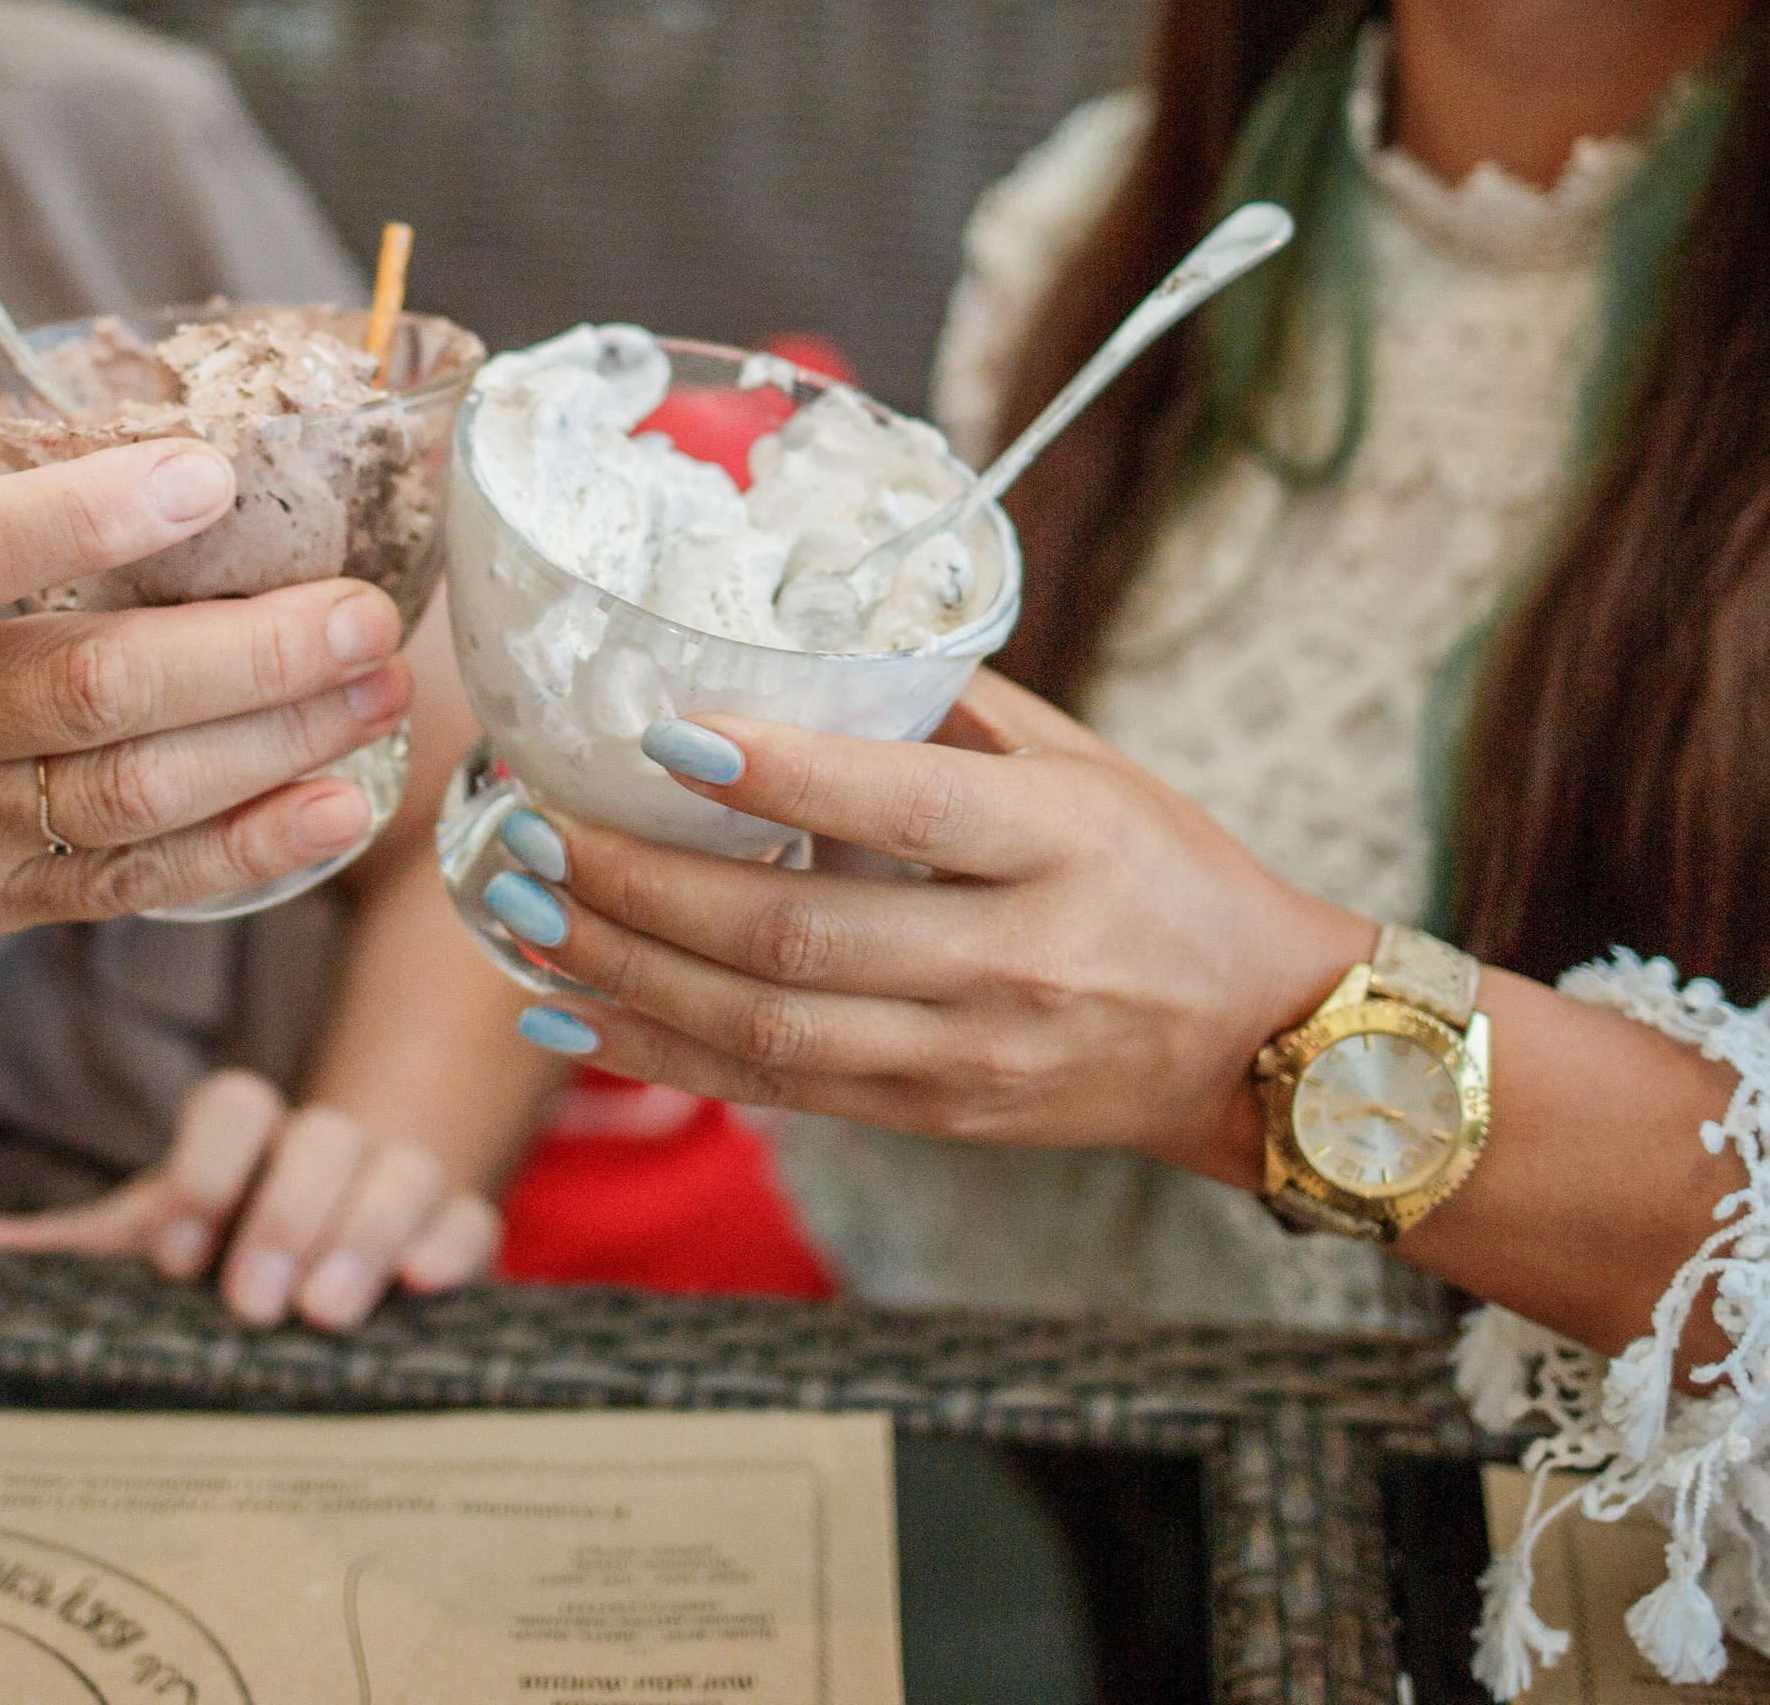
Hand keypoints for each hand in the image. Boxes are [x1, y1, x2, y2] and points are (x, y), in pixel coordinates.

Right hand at [0, 438, 417, 995]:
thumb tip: (123, 418)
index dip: (86, 512)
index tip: (209, 471)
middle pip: (86, 689)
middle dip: (248, 651)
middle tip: (367, 606)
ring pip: (130, 793)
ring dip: (277, 742)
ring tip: (383, 685)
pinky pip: (129, 883)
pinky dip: (243, 852)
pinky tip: (338, 805)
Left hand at [0, 1071, 499, 1330]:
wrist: (327, 1268)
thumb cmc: (221, 1260)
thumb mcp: (141, 1255)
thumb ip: (64, 1254)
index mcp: (243, 1140)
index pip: (234, 1105)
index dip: (208, 1167)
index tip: (177, 1249)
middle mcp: (323, 1147)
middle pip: (323, 1135)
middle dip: (287, 1213)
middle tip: (254, 1303)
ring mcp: (396, 1181)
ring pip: (402, 1168)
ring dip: (366, 1231)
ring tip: (326, 1313)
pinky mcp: (454, 1229)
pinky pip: (469, 1215)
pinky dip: (450, 1241)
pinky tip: (426, 1282)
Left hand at [503, 672, 1369, 1185]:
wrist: (1251, 1041)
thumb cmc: (1163, 872)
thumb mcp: (1086, 764)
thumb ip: (947, 711)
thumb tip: (792, 652)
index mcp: (1063, 842)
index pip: (905, 807)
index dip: (779, 774)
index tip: (663, 732)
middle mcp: (1014, 958)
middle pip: (799, 936)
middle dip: (641, 889)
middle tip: (532, 832)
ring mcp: (968, 1057)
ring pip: (766, 1028)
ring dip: (622, 973)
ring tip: (517, 914)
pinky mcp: (933, 1118)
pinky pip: (775, 1091)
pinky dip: (660, 1053)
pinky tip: (568, 1010)